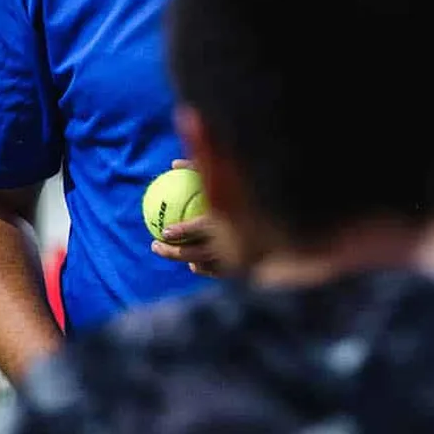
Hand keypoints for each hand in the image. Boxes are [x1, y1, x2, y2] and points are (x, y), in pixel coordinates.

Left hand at [149, 160, 247, 277]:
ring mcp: (238, 258)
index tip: (165, 231)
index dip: (180, 231)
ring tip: (175, 254)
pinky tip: (196, 262)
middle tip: (155, 244)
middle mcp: (232, 243)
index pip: (199, 229)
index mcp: (229, 221)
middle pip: (195, 252)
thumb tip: (173, 163)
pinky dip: (206, 266)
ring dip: (188, 260)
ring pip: (206, 264)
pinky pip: (219, 270)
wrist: (278, 214)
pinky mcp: (244, 267)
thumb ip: (198, 168)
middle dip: (172, 252)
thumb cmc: (250, 186)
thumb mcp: (225, 173)